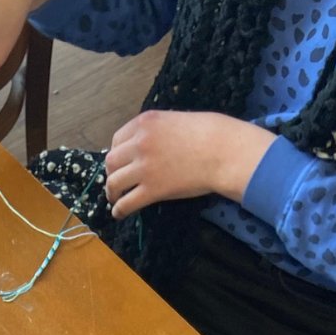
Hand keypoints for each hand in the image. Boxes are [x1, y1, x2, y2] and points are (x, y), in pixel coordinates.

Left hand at [104, 110, 276, 219]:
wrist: (224, 151)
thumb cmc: (211, 132)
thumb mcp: (177, 120)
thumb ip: (158, 130)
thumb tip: (151, 144)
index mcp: (145, 122)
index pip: (117, 140)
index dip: (116, 153)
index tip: (120, 162)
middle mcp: (139, 143)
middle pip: (111, 161)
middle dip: (110, 173)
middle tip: (116, 182)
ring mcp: (144, 168)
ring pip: (114, 183)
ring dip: (111, 193)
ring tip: (115, 199)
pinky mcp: (152, 190)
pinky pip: (127, 203)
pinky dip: (119, 210)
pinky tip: (119, 214)